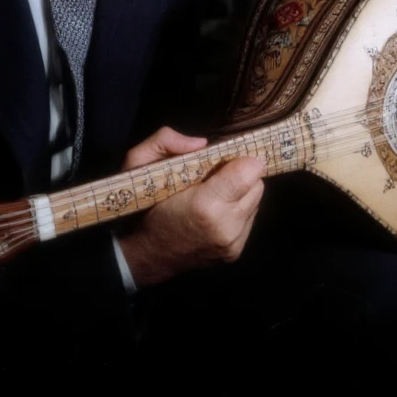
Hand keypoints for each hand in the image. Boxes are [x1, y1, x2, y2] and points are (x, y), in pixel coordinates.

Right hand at [116, 127, 266, 288]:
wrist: (144, 256)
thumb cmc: (142, 207)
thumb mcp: (138, 163)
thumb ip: (166, 141)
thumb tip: (202, 143)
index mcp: (205, 205)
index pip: (251, 171)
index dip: (241, 158)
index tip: (227, 156)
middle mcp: (225, 226)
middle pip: (257, 185)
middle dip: (241, 175)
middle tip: (217, 174)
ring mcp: (232, 243)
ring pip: (256, 202)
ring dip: (240, 193)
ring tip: (215, 193)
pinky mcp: (234, 252)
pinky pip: (249, 219)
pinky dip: (237, 210)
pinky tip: (216, 210)